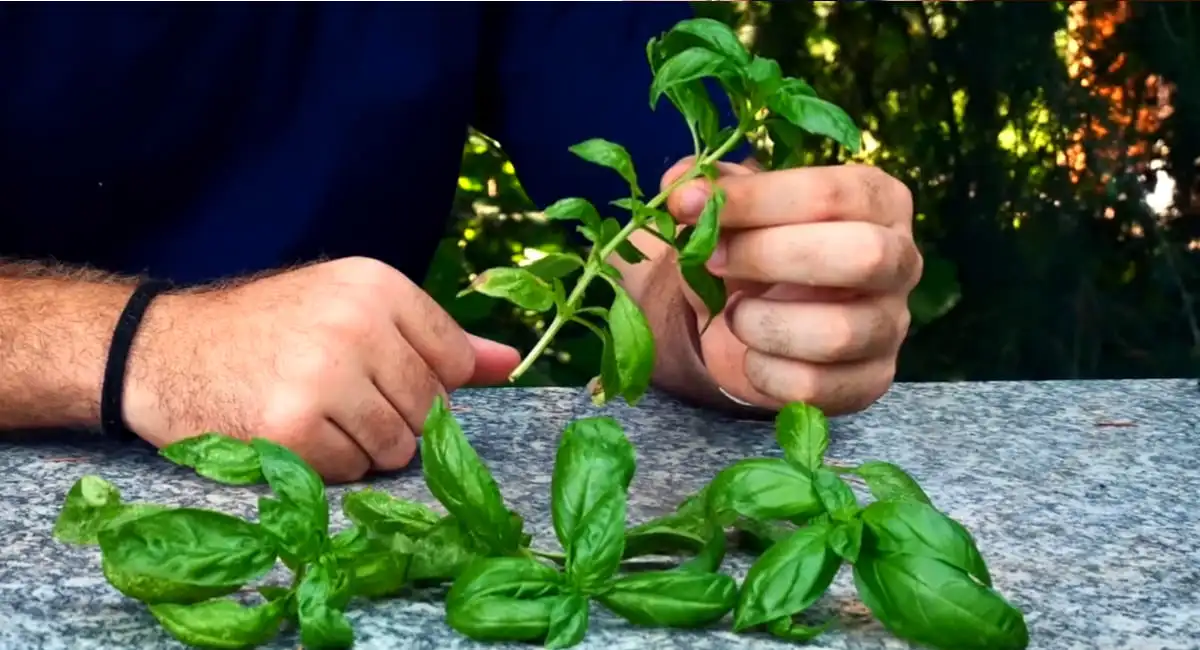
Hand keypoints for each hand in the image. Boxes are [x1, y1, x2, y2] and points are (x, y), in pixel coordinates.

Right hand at [123, 257, 520, 481]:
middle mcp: (356, 325)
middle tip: (342, 398)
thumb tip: (511, 362)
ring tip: (318, 414)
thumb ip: (438, 337)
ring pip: (397, 448)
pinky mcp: (290, 428)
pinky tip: (293, 434)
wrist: (166, 348)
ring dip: (364, 447)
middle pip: (432, 411)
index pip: (456, 363)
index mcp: (378, 285)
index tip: (381, 375)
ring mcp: (324, 377)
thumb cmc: (270, 328)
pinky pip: (350, 472)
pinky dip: (327, 466)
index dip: (427, 383)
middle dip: (397, 419)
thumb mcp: (354, 307)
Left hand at [663, 160, 920, 414]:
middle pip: (861, 255)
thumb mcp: (735, 209)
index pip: (829, 194)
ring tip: (734, 313)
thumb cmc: (757, 248)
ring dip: (762, 323)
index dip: (754, 199)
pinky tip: (749, 354)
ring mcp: (891, 326)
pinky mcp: (871, 380)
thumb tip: (681, 186)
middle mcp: (901, 259)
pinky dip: (764, 372)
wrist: (763, 318)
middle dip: (769, 257)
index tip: (689, 205)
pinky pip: (816, 386)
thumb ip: (710, 189)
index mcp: (877, 200)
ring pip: (839, 333)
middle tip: (712, 260)